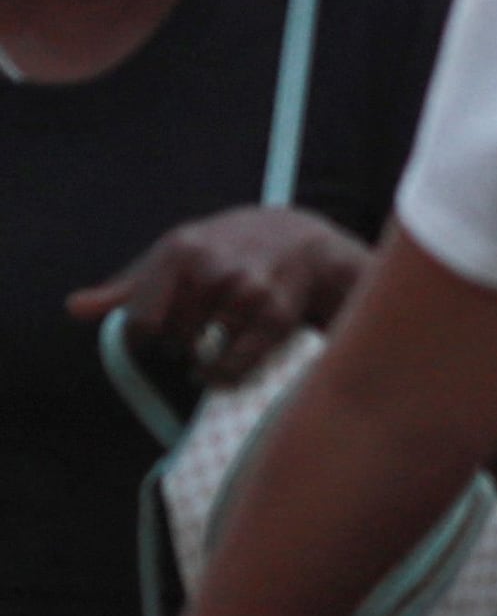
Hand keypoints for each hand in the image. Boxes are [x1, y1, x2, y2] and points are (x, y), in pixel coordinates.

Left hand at [72, 207, 368, 387]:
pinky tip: (220, 367)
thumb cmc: (226, 250)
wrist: (302, 240)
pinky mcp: (276, 316)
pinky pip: (233, 366)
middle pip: (173, 338)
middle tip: (195, 329)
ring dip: (202, 357)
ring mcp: (247, 293)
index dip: (141, 336)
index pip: (140, 320)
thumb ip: (126, 288)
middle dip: (180, 340)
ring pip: (202, 354)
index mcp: (180, 251)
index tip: (152, 335)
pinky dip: (223, 375)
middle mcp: (213, 269)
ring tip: (213, 340)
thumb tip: (74, 309)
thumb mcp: (176, 255)